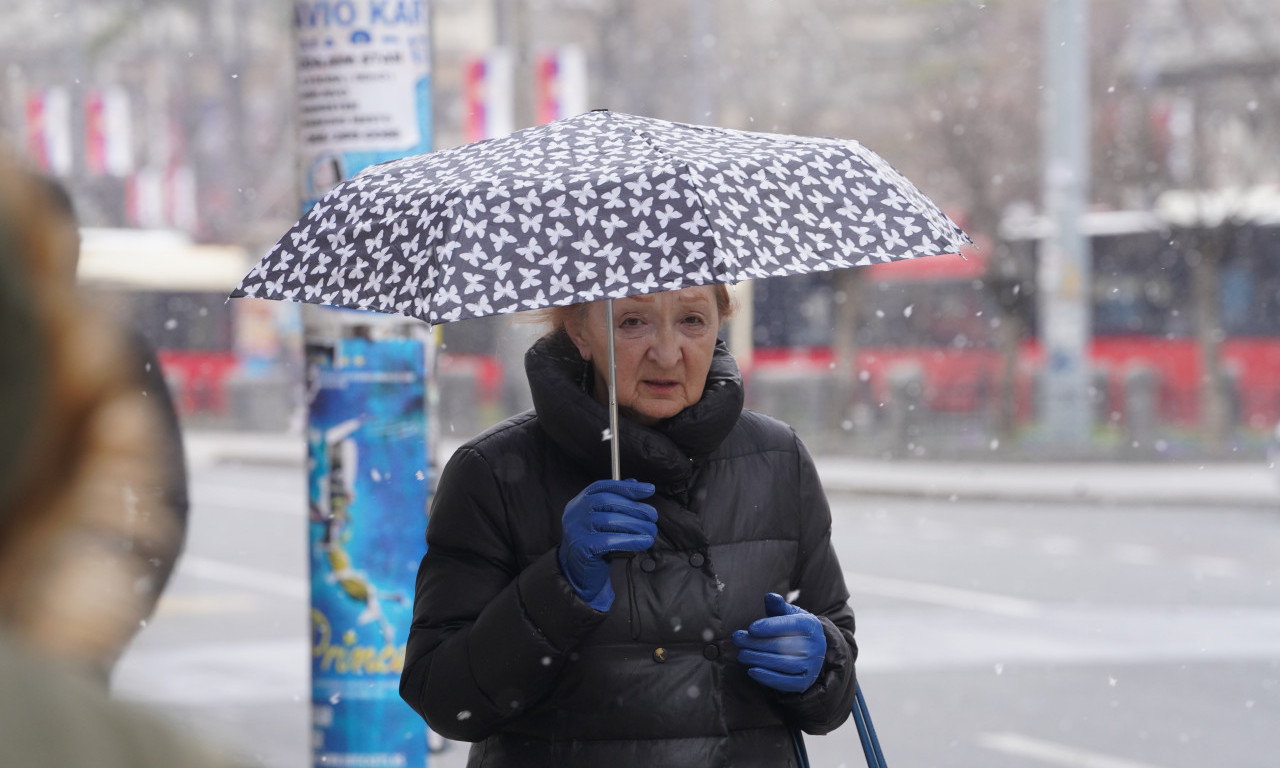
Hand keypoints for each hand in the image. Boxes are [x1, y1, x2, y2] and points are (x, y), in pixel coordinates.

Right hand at [558, 479, 656, 610]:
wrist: (579, 574)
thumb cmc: (594, 544)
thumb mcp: (603, 519)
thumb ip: (616, 500)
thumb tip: (635, 482)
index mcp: (579, 502)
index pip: (603, 486)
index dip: (628, 487)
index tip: (649, 489)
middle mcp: (575, 513)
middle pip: (608, 502)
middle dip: (635, 508)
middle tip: (653, 516)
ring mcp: (576, 530)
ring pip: (611, 521)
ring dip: (637, 525)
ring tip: (651, 531)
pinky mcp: (583, 548)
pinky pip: (611, 541)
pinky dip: (631, 540)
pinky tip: (644, 542)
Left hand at [732, 593, 826, 693]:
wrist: (812, 652)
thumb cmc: (793, 628)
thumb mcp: (788, 614)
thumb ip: (778, 606)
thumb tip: (770, 597)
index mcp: (810, 625)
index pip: (789, 626)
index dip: (769, 627)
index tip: (751, 628)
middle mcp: (815, 646)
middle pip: (782, 645)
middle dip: (756, 643)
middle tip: (737, 639)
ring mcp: (811, 666)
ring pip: (782, 664)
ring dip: (758, 659)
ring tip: (741, 654)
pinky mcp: (804, 682)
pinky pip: (784, 682)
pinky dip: (767, 678)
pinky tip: (752, 670)